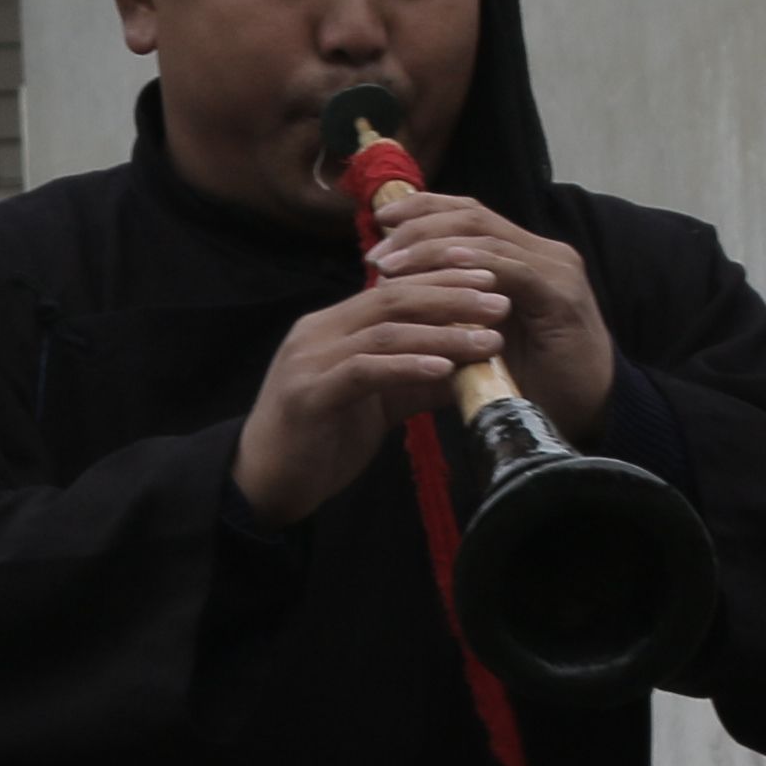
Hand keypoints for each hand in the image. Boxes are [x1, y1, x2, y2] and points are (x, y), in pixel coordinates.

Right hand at [234, 259, 508, 525]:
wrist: (264, 486)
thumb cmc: (321, 442)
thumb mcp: (378, 403)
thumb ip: (416, 379)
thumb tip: (472, 365)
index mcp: (333, 326)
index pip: (394, 287)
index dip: (444, 280)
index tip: (491, 279)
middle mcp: (318, 332)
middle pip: (392, 297)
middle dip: (452, 296)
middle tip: (501, 300)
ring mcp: (309, 360)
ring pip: (384, 331)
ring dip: (442, 333)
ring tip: (488, 340)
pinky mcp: (308, 394)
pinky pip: (364, 370)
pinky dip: (407, 366)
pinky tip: (444, 369)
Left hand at [358, 188, 616, 435]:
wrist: (591, 411)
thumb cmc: (535, 379)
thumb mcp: (484, 335)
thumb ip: (454, 307)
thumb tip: (395, 291)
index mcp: (525, 255)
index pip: (469, 215)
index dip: (424, 211)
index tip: (381, 222)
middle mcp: (544, 252)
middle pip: (472, 216)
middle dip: (418, 227)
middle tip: (376, 253)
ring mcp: (555, 269)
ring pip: (484, 237)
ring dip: (430, 248)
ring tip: (390, 265)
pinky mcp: (561, 295)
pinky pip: (511, 270)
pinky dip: (472, 267)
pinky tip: (439, 272)